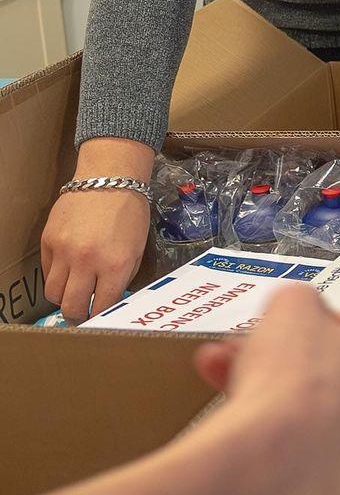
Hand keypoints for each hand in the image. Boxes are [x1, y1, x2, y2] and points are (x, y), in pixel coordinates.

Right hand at [41, 190, 149, 322]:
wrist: (110, 177)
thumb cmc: (130, 211)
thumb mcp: (137, 247)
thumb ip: (123, 276)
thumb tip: (109, 298)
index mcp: (116, 264)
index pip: (103, 305)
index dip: (101, 314)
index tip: (99, 316)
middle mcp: (88, 261)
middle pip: (71, 306)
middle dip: (78, 315)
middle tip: (82, 312)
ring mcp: (64, 251)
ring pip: (53, 293)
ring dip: (63, 297)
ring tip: (73, 291)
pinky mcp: (48, 240)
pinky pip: (47, 270)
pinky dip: (56, 275)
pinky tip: (68, 269)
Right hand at [194, 287, 339, 494]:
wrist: (266, 471)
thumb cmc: (294, 375)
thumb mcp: (291, 305)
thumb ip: (303, 304)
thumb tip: (301, 318)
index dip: (325, 323)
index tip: (291, 329)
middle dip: (292, 365)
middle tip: (243, 354)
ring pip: (326, 425)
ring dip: (280, 406)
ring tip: (223, 389)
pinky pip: (311, 470)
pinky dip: (282, 455)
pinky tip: (239, 442)